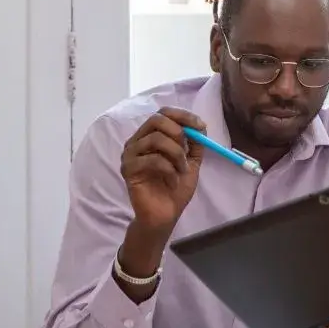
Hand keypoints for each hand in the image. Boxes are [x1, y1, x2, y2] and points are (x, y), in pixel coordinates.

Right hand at [120, 107, 206, 235]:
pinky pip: (153, 160)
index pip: (163, 113)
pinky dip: (169, 170)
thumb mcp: (191, 161)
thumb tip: (200, 125)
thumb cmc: (175, 187)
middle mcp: (137, 141)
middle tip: (187, 150)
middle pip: (156, 120)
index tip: (200, 126)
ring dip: (177, 154)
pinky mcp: (128, 169)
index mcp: (150, 136)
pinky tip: (173, 181)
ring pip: (156, 139)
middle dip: (178, 133)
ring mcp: (130, 155)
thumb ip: (195, 143)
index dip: (183, 116)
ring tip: (181, 170)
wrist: (165, 214)